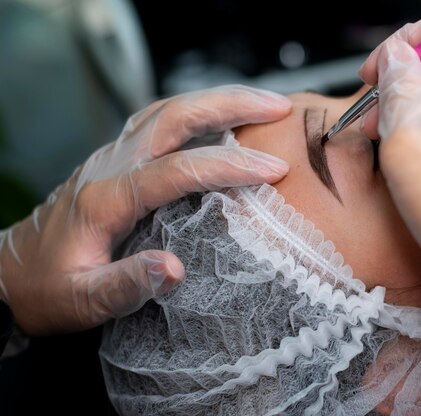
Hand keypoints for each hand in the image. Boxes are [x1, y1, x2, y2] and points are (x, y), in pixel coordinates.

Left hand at [0, 85, 291, 333]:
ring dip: (217, 100)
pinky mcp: (116, 160)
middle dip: (232, 106)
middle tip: (279, 107)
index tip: (272, 169)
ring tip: (261, 102)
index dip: (229, 166)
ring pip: (168, 110)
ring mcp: (112, 157)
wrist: (10, 275)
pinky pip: (158, 120)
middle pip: (175, 117)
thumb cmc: (47, 289)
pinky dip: (195, 110)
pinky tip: (217, 116)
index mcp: (106, 199)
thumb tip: (175, 269)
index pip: (178, 170)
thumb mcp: (82, 300)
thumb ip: (126, 285)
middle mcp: (111, 165)